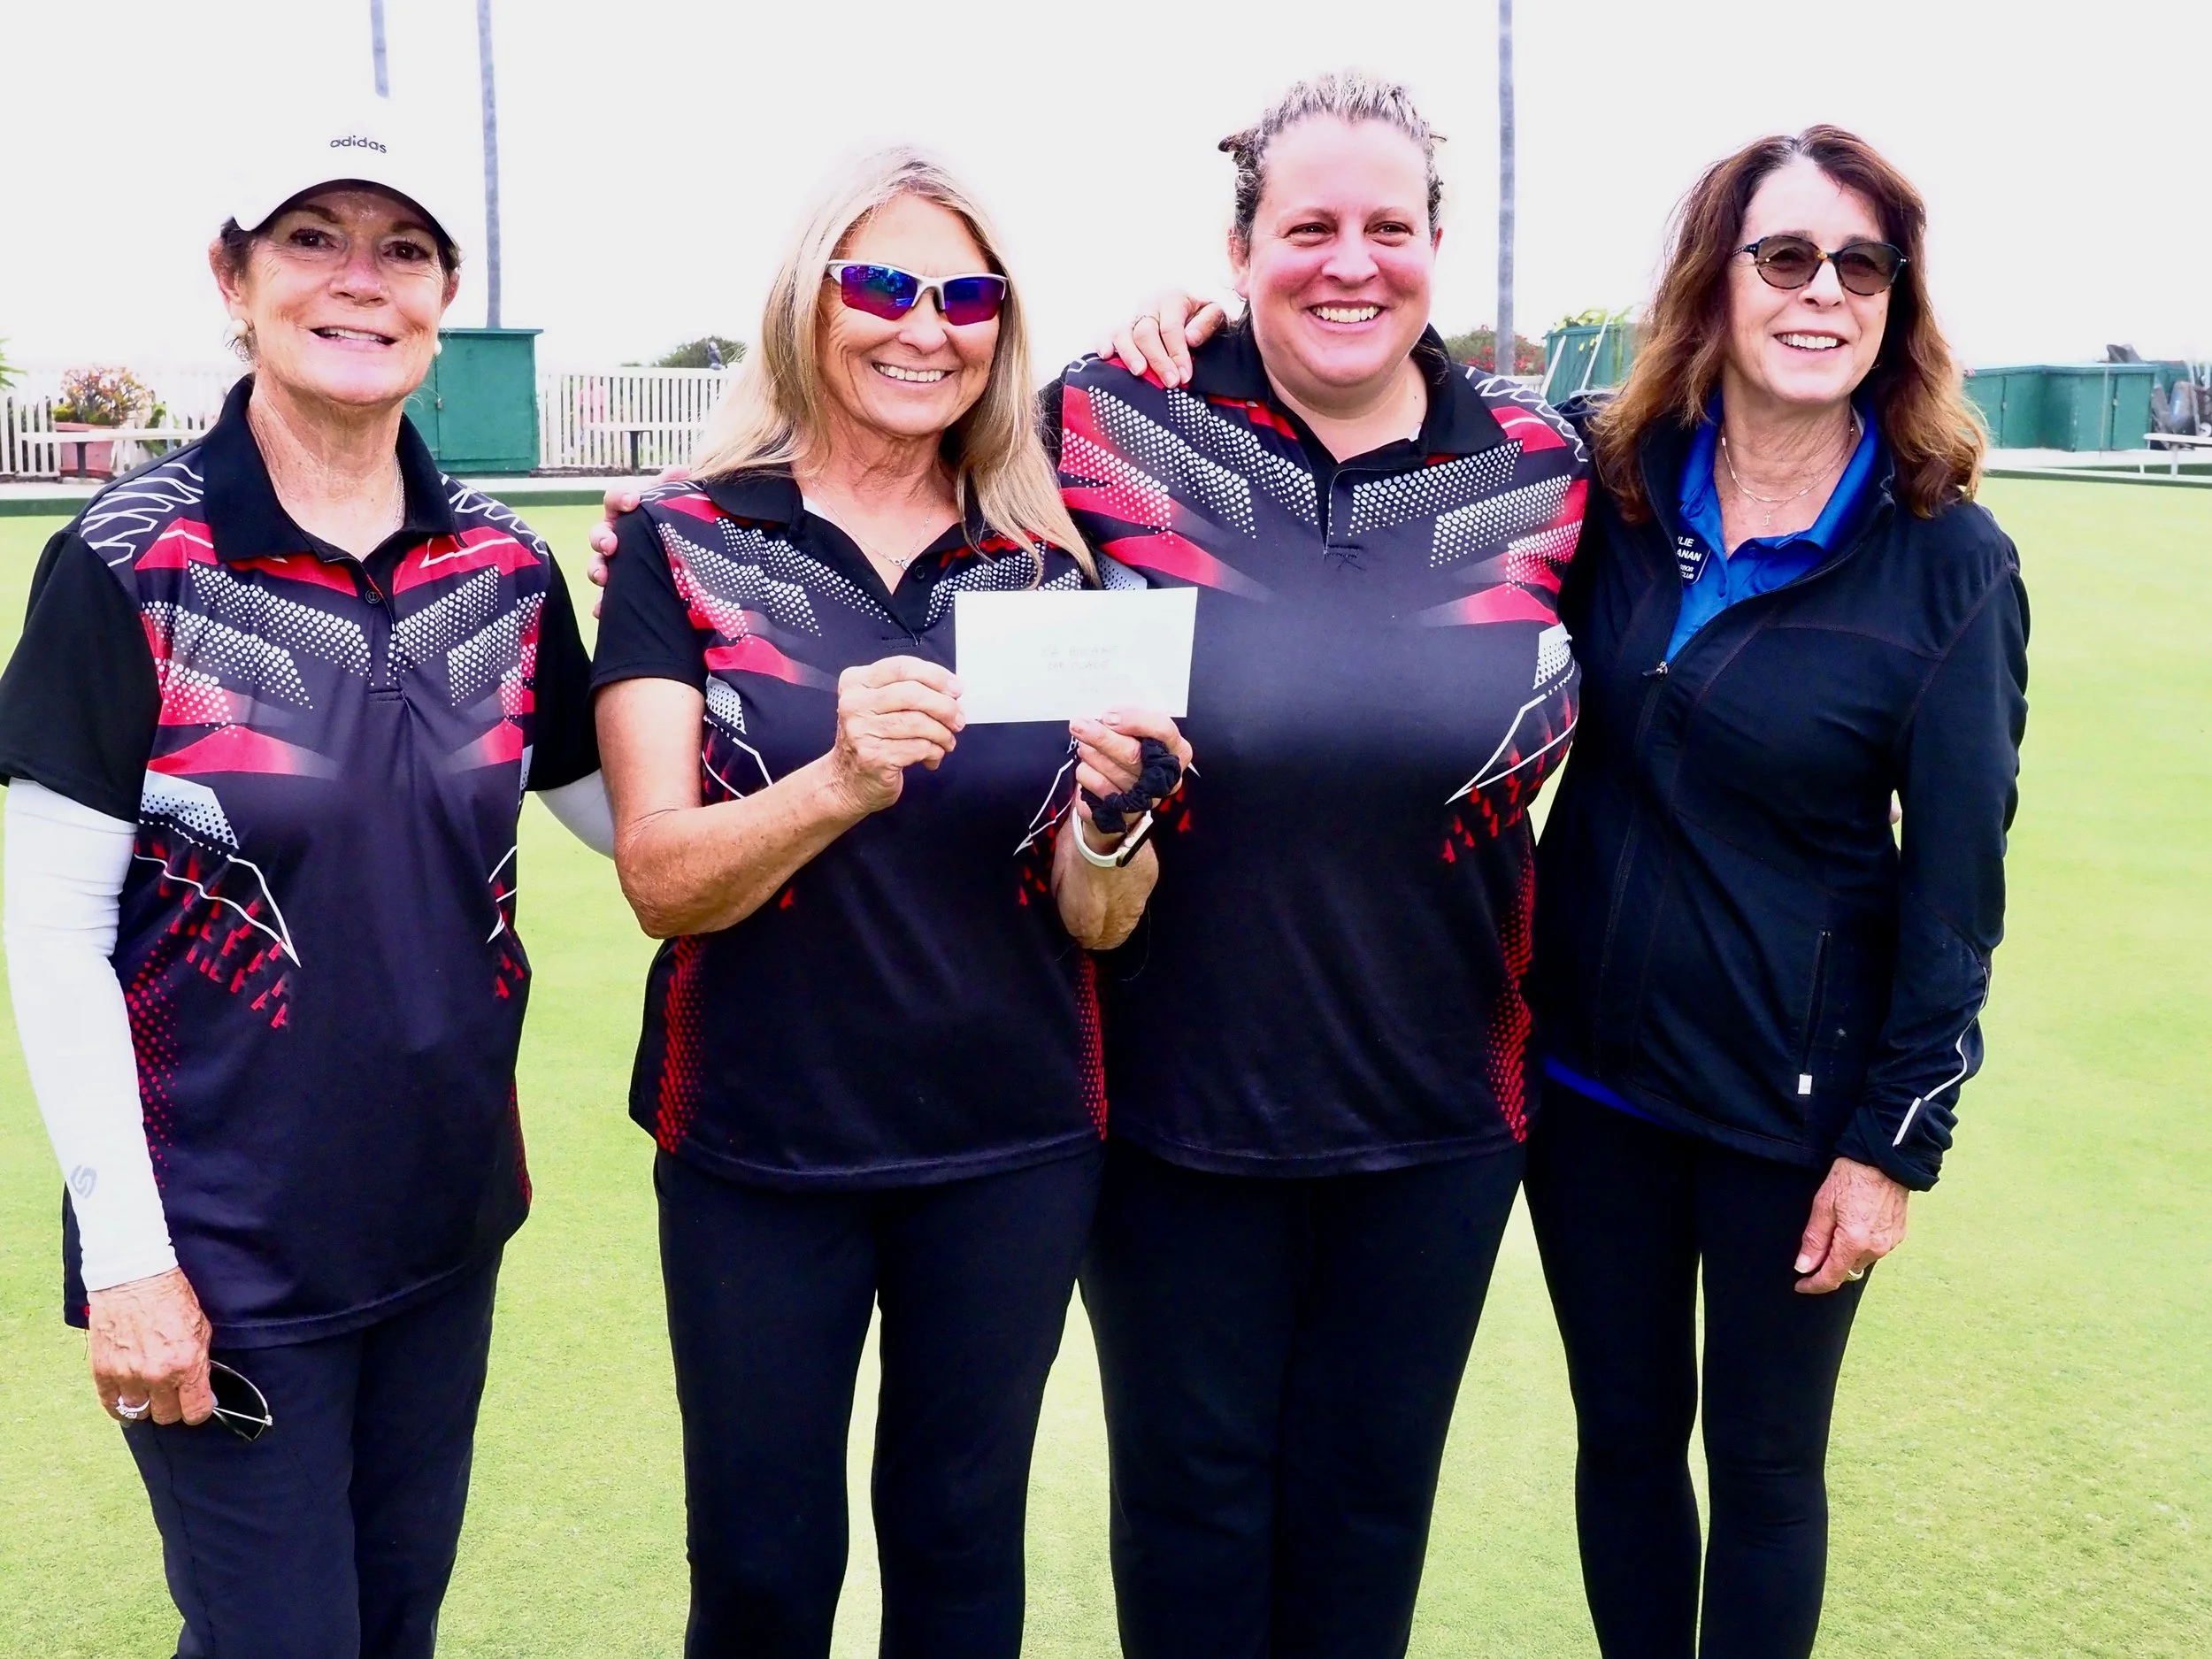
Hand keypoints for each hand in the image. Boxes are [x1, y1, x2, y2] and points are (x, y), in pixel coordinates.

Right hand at [88, 1267, 214, 1425]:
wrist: (134, 1279)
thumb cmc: (171, 1298)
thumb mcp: (200, 1329)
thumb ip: (200, 1363)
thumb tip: (200, 1387)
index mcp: (187, 1365)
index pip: (195, 1411)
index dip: (198, 1410)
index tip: (196, 1404)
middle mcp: (157, 1376)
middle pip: (166, 1416)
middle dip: (172, 1406)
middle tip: (172, 1393)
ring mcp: (127, 1376)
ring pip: (139, 1412)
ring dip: (146, 1404)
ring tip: (149, 1390)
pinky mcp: (103, 1372)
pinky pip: (111, 1405)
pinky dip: (120, 1405)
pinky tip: (127, 1398)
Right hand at [586, 466, 691, 614]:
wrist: (687, 550)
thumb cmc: (676, 519)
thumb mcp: (677, 501)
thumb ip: (675, 486)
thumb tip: (680, 471)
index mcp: (627, 509)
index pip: (616, 497)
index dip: (621, 498)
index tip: (634, 501)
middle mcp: (616, 534)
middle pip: (599, 533)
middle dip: (602, 539)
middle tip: (612, 545)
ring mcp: (616, 561)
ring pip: (597, 564)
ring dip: (597, 570)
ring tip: (604, 577)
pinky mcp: (621, 586)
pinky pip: (606, 596)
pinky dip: (602, 603)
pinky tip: (601, 610)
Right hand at [825, 656, 964, 815]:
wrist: (847, 781)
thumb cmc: (872, 739)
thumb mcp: (880, 705)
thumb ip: (909, 691)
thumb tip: (951, 692)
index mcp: (855, 682)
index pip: (902, 667)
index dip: (935, 675)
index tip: (956, 689)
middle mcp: (854, 704)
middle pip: (913, 693)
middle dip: (945, 707)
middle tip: (958, 720)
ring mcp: (861, 731)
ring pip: (919, 722)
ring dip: (942, 733)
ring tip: (947, 741)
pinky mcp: (873, 757)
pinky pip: (919, 747)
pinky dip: (934, 751)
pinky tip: (932, 756)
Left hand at [1069, 709, 1192, 834]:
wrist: (1120, 792)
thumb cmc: (1132, 752)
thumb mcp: (1138, 731)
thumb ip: (1128, 722)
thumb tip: (1105, 718)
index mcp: (1177, 750)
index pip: (1163, 729)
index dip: (1134, 719)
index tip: (1109, 715)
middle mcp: (1166, 776)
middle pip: (1132, 754)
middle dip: (1101, 737)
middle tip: (1079, 725)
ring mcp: (1146, 798)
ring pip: (1110, 770)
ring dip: (1090, 753)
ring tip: (1084, 745)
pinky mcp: (1122, 812)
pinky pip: (1096, 786)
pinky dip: (1085, 772)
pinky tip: (1088, 766)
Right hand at [1100, 292, 1232, 388]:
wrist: (1187, 305)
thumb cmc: (1200, 315)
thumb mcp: (1213, 313)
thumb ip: (1207, 323)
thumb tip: (1190, 338)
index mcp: (1173, 299)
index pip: (1172, 328)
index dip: (1178, 353)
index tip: (1185, 376)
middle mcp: (1149, 306)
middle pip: (1146, 333)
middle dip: (1159, 360)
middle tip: (1171, 382)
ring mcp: (1132, 316)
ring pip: (1124, 333)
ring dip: (1130, 354)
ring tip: (1140, 372)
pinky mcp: (1119, 326)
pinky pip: (1106, 333)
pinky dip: (1103, 343)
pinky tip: (1106, 355)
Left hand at [1794, 1157, 1909, 1293]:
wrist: (1885, 1159)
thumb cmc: (1851, 1177)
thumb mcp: (1823, 1205)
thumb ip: (1814, 1240)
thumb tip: (1804, 1266)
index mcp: (1854, 1242)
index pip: (1832, 1277)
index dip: (1813, 1285)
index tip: (1800, 1285)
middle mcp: (1876, 1248)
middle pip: (1846, 1270)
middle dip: (1829, 1265)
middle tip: (1816, 1247)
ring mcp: (1890, 1243)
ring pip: (1861, 1260)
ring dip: (1847, 1254)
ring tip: (1838, 1227)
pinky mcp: (1898, 1234)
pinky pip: (1875, 1249)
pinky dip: (1862, 1244)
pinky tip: (1856, 1224)